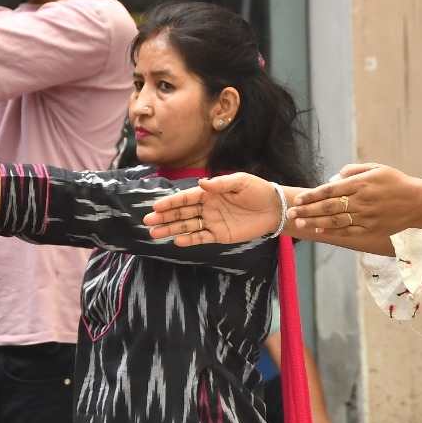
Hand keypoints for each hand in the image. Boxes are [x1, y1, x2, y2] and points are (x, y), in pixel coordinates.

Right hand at [144, 173, 284, 244]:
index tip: (155, 205)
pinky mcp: (220, 235)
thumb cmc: (257, 191)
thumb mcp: (241, 181)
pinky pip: (201, 237)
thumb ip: (220, 184)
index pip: (186, 197)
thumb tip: (201, 183)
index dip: (171, 202)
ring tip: (154, 233)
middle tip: (147, 220)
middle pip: (182, 212)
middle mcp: (207, 207)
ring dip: (171, 229)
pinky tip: (177, 241)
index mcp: (210, 192)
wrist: (274, 209)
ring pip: (187, 226)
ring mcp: (212, 222)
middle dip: (164, 216)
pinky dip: (189, 240)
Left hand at [289, 163, 421, 236]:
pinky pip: (348, 231)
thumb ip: (353, 170)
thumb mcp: (376, 168)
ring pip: (335, 221)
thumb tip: (332, 178)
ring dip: (315, 222)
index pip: (330, 190)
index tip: (298, 199)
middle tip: (291, 213)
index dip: (312, 195)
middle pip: (328, 207)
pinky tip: (319, 231)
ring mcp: (366, 217)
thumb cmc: (395, 182)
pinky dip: (333, 232)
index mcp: (361, 183)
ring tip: (300, 223)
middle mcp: (361, 201)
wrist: (417, 202)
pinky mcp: (371, 229)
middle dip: (307, 210)